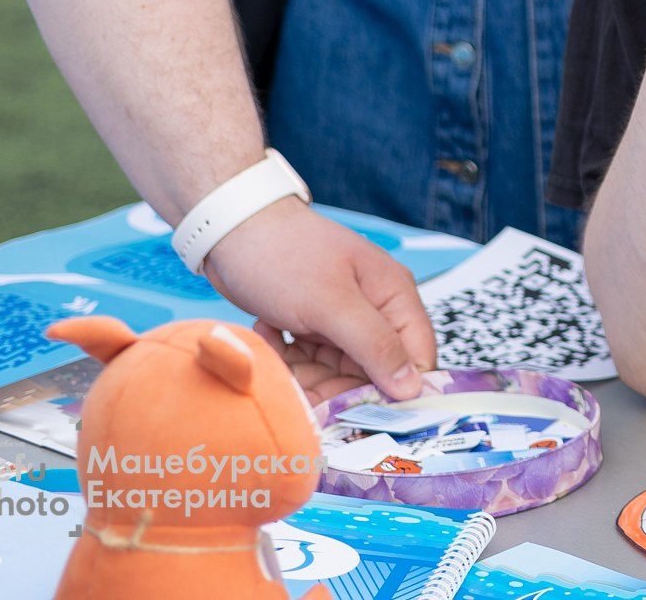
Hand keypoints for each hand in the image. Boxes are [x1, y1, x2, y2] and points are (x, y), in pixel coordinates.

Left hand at [198, 200, 435, 403]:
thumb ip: (375, 346)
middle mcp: (375, 309)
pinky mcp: (313, 323)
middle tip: (300, 393)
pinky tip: (270, 338)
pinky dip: (290, 360)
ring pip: (336, 370)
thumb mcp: (332, 305)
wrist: (231, 229)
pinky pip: (311, 360)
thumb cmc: (285, 257)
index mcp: (394, 296)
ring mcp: (343, 317)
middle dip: (336, 387)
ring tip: (277, 360)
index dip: (396, 391)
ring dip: (306, 375)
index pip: (415, 358)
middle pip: (372, 371)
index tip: (362, 417)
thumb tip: (413, 389)